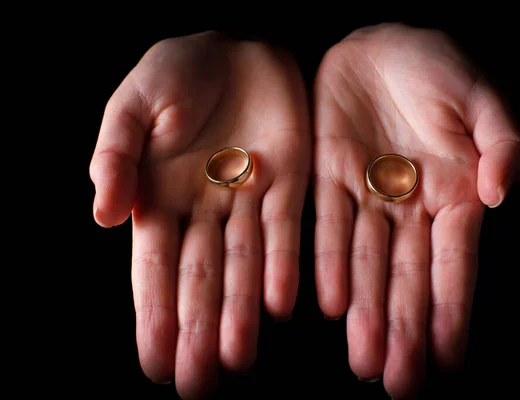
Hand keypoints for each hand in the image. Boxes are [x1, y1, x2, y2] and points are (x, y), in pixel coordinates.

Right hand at [89, 32, 309, 397]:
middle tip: (197, 382)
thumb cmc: (176, 72)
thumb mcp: (132, 105)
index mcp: (159, 195)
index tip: (154, 360)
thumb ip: (116, 156)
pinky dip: (282, 267)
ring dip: (240, 311)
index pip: (153, 266)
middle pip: (199, 278)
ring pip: (242, 266)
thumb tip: (101, 216)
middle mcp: (203, 209)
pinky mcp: (288, 184)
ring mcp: (245, 200)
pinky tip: (279, 305)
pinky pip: (284, 232)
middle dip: (197, 329)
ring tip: (236, 358)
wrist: (236, 47)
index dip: (153, 313)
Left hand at [312, 23, 519, 397]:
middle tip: (398, 380)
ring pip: (367, 263)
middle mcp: (410, 205)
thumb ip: (502, 141)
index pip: (453, 262)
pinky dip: (330, 263)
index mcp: (454, 191)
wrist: (376, 43)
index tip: (447, 358)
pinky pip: (329, 226)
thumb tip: (506, 190)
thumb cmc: (436, 67)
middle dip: (403, 328)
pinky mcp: (327, 178)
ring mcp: (368, 195)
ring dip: (366, 310)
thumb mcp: (479, 96)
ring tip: (365, 360)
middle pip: (407, 277)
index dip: (451, 309)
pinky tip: (332, 303)